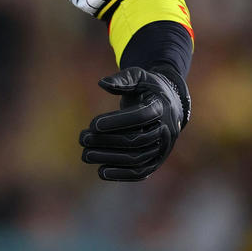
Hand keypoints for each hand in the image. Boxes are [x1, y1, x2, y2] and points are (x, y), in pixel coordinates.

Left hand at [79, 65, 189, 180]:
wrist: (169, 102)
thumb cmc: (147, 87)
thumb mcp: (138, 76)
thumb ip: (122, 79)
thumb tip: (102, 83)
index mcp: (161, 107)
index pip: (140, 116)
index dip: (116, 121)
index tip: (93, 124)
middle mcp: (165, 130)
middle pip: (135, 140)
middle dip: (107, 141)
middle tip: (82, 139)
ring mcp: (163, 148)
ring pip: (137, 158)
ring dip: (110, 158)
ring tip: (85, 155)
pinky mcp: (157, 160)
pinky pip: (141, 171)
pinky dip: (122, 174)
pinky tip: (101, 172)